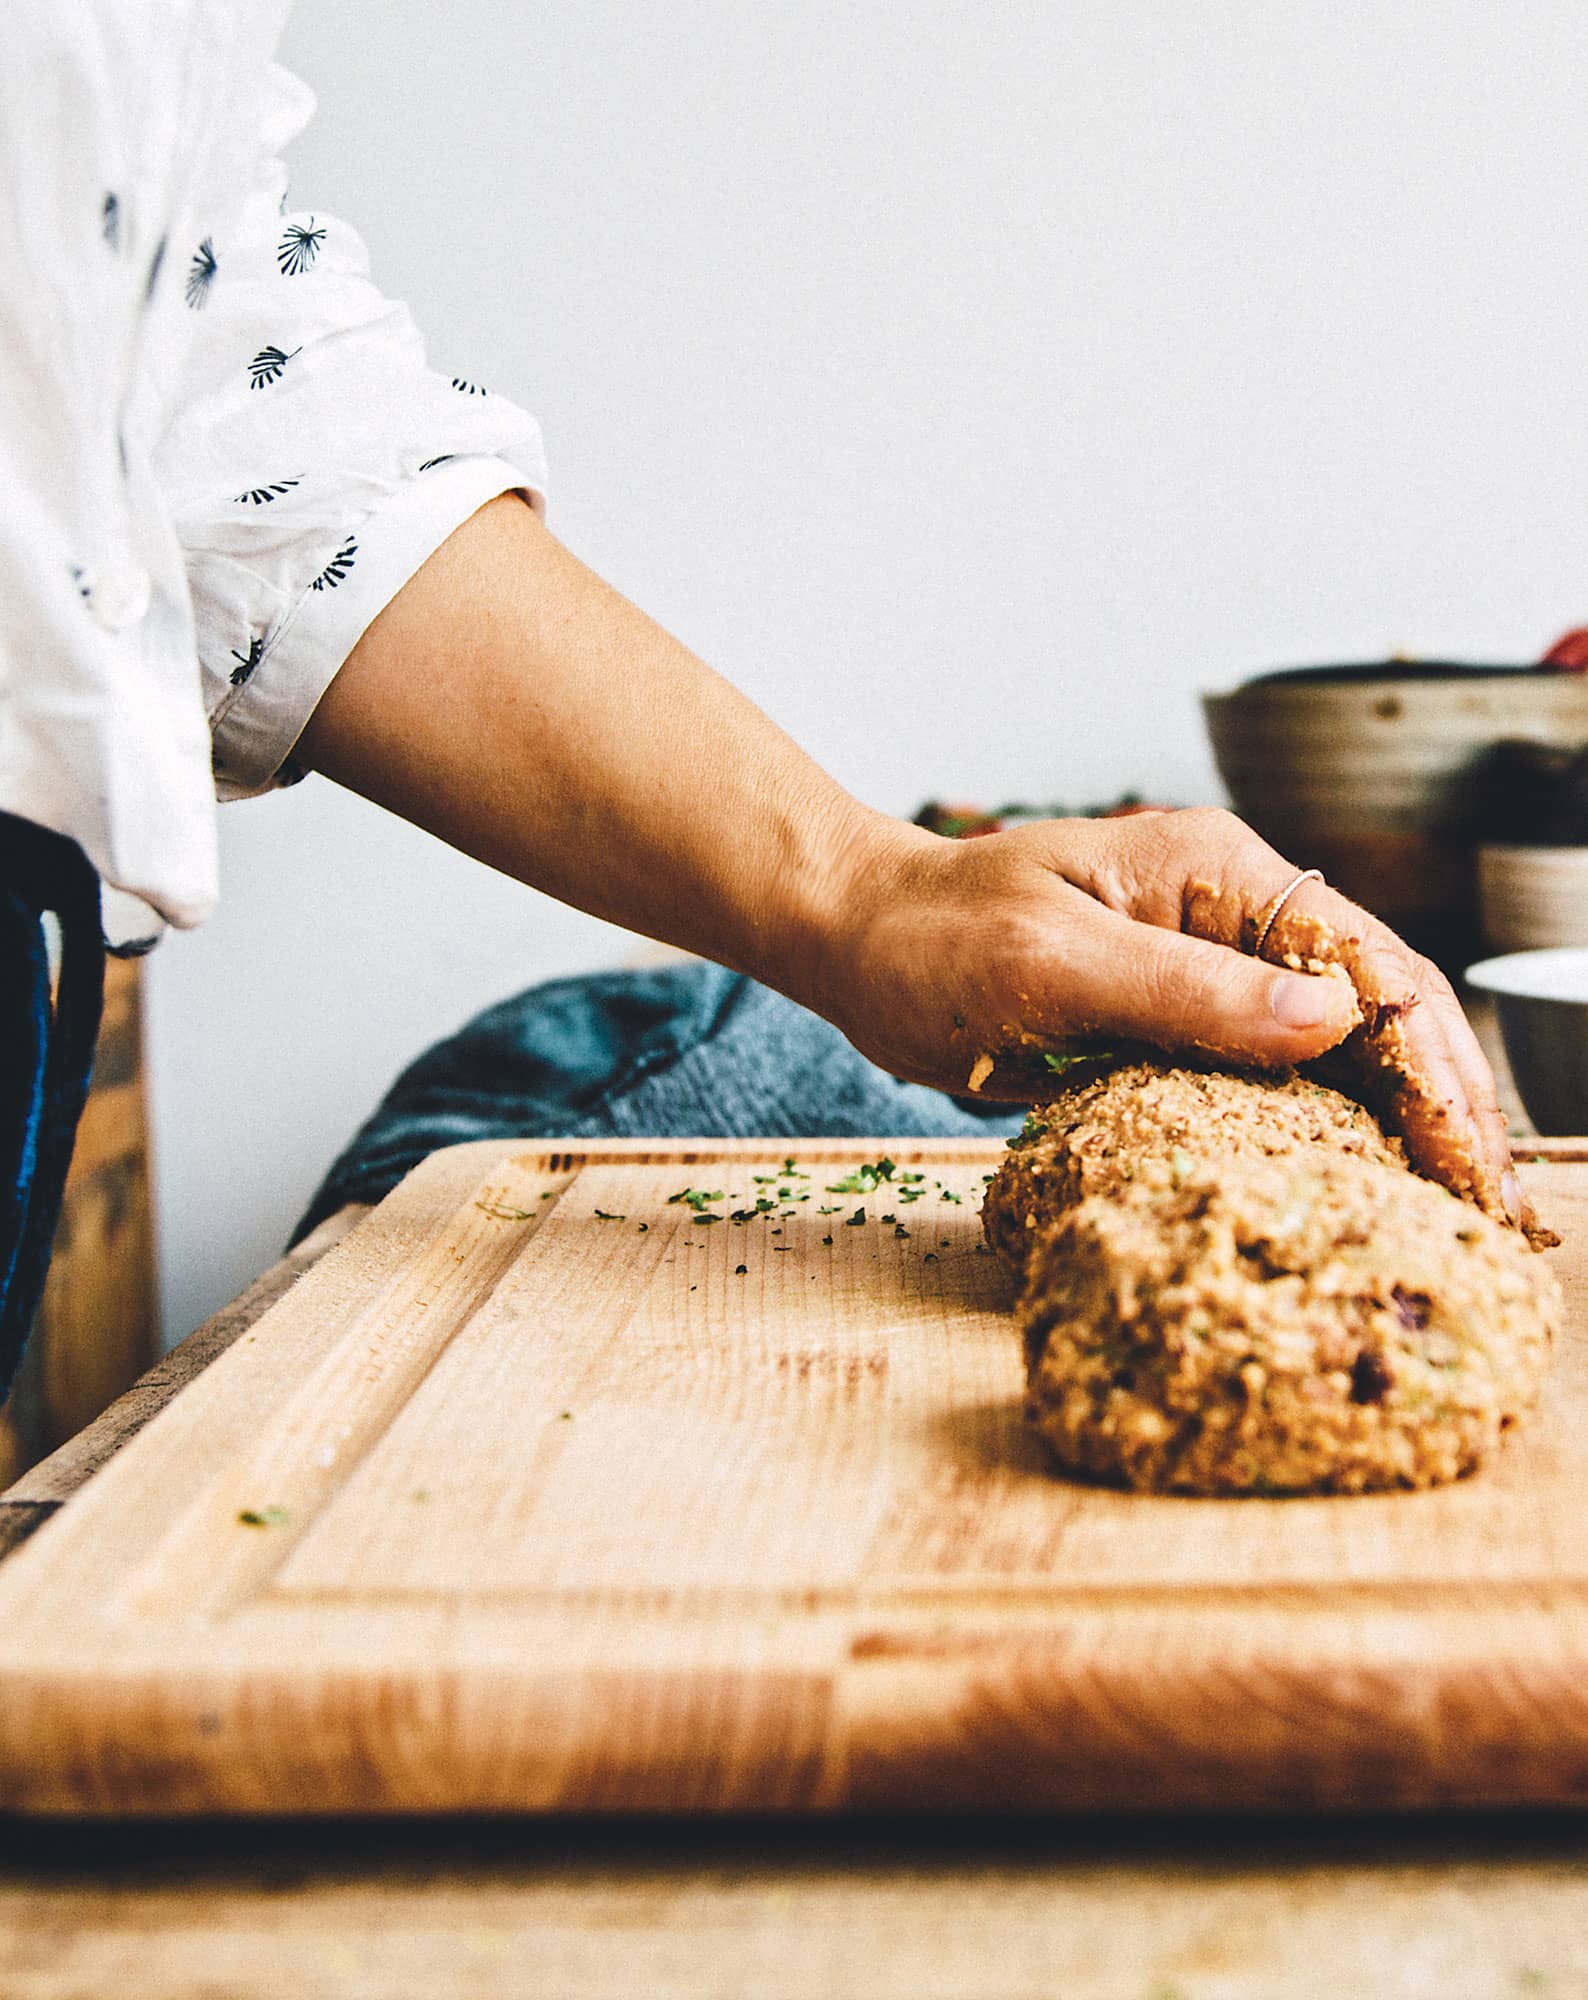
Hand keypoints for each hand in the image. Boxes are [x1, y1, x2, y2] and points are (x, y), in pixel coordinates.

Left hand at [820, 807, 1518, 1224]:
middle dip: (1447, 1104)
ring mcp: (1211, 972)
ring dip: (1405, 1123)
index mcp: (1221, 876)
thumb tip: (1330, 1020)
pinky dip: (1330, 1130)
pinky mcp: (1181, 1022)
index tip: (1467, 1165)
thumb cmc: (934, 937)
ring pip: (1340, 1049)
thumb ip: (1186, 990)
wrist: (861, 942)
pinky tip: (1364, 1188)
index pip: (1367, 968)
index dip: (1431, 1068)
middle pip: (1378, 1008)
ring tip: (1463, 1215)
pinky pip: (1275, 1078)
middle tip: (1498, 1214)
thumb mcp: (1050, 963)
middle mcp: (1234, 918)